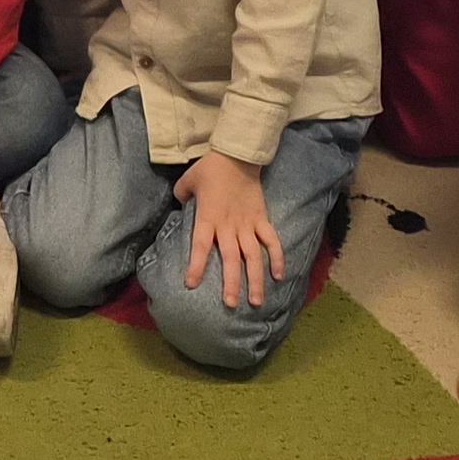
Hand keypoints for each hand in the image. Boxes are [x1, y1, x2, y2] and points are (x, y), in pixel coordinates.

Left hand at [173, 151, 286, 309]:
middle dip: (231, 283)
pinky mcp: (262, 219)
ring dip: (256, 279)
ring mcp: (248, 224)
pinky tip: (279, 276)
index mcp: (208, 217)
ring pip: (253, 256)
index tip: (190, 284)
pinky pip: (272, 241)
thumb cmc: (210, 168)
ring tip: (257, 302)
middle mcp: (228, 225)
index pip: (200, 245)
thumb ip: (182, 195)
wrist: (237, 154)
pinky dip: (277, 257)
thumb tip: (179, 205)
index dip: (195, 265)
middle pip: (231, 258)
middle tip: (230, 304)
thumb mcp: (188, 180)